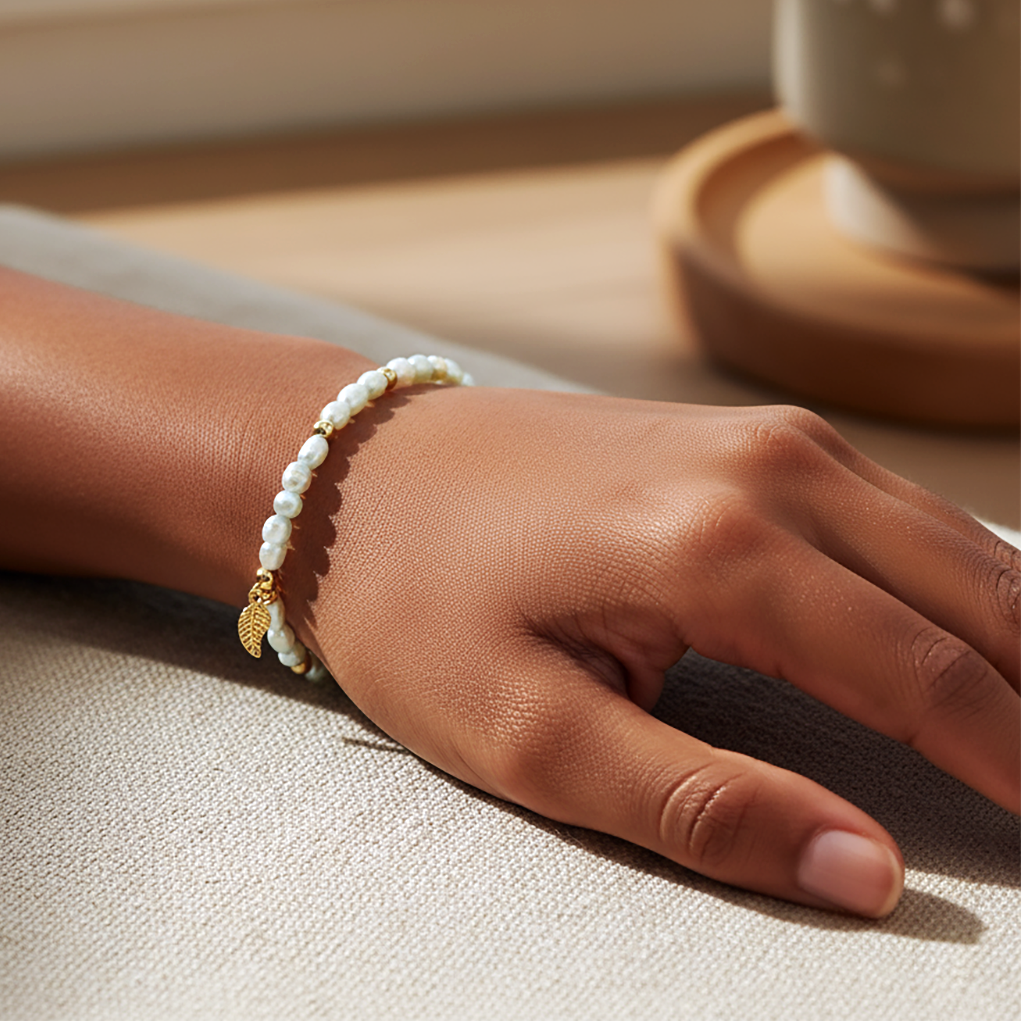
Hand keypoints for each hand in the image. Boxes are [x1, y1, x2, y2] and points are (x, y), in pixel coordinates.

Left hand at [286, 388, 1020, 917]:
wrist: (355, 470)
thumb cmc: (418, 601)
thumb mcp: (524, 732)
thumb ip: (699, 804)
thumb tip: (868, 874)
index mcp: (717, 548)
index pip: (929, 677)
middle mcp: (770, 470)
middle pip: (978, 596)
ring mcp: (766, 437)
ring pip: (954, 543)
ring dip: (1020, 636)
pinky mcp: (748, 435)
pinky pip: (898, 511)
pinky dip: (964, 582)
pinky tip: (982, 635)